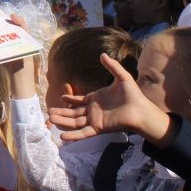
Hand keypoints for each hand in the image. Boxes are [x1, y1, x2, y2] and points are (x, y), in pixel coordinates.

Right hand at [48, 54, 173, 144]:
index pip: (80, 101)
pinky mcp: (98, 128)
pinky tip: (62, 136)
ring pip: (74, 122)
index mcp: (97, 99)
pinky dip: (73, 135)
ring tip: (50, 120)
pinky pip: (83, 132)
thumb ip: (112, 66)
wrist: (141, 110)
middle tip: (49, 112)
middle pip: (73, 113)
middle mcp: (93, 111)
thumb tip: (102, 54)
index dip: (71, 100)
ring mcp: (95, 120)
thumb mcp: (122, 77)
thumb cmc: (133, 95)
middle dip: (61, 112)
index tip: (61, 97)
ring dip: (63, 121)